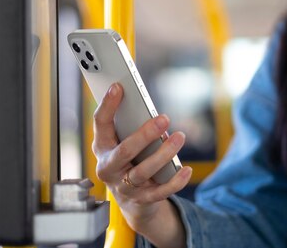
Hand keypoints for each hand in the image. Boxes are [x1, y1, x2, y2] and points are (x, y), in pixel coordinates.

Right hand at [92, 83, 191, 241]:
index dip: (107, 105)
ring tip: (180, 137)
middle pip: (125, 151)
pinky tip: (186, 169)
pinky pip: (160, 192)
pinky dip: (175, 181)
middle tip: (164, 118)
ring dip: (164, 154)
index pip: (100, 124)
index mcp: (102, 147)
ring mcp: (124, 186)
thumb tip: (151, 110)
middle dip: (145, 134)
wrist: (130, 198)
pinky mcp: (141, 199)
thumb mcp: (123, 140)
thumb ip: (131, 124)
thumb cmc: (129, 158)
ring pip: (143, 171)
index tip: (118, 86)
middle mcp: (109, 167)